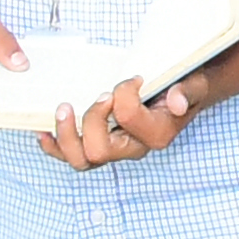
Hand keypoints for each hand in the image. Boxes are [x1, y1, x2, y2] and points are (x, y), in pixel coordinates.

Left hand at [40, 73, 203, 171]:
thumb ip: (188, 92)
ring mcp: (115, 150)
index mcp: (157, 135)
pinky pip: (72, 156)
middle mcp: (134, 148)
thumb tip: (176, 102)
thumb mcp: (195, 85)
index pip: (128, 118)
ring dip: (67, 135)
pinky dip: (54, 146)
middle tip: (100, 94)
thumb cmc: (185, 89)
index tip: (134, 78)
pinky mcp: (101, 146)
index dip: (124, 93)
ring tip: (63, 109)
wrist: (183, 97)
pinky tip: (43, 132)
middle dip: (92, 119)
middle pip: (99, 151)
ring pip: (81, 160)